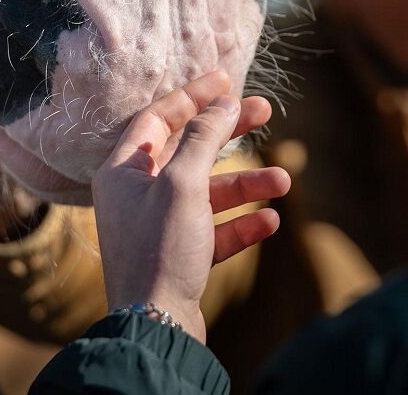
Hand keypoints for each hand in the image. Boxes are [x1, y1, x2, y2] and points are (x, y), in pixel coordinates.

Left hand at [92, 71, 290, 341]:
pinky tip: (270, 221)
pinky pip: (214, 230)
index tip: (226, 79)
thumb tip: (222, 103)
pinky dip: (241, 223)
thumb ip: (201, 138)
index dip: (192, 96)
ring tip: (284, 182)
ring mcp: (158, 227)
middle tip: (265, 111)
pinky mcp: (179, 257)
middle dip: (228, 133)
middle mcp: (137, 195)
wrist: (155, 327)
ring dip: (246, 184)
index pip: (157, 118)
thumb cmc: (160, 250)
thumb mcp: (182, 184)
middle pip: (188, 150)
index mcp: (123, 172)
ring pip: (208, 193)